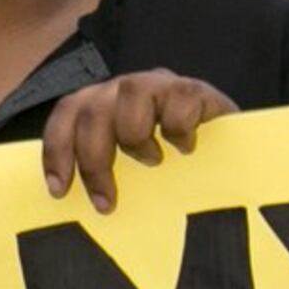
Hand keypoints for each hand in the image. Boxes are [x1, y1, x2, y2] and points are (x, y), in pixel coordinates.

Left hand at [40, 71, 236, 212]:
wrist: (232, 147)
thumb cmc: (172, 164)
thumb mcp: (130, 166)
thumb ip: (105, 170)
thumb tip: (67, 203)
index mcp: (103, 102)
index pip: (67, 114)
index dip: (56, 150)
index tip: (59, 191)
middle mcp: (126, 88)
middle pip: (92, 111)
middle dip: (94, 162)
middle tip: (106, 202)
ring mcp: (161, 85)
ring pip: (131, 96)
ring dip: (135, 138)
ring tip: (152, 162)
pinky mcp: (195, 91)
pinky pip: (179, 101)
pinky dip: (179, 128)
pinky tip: (186, 148)